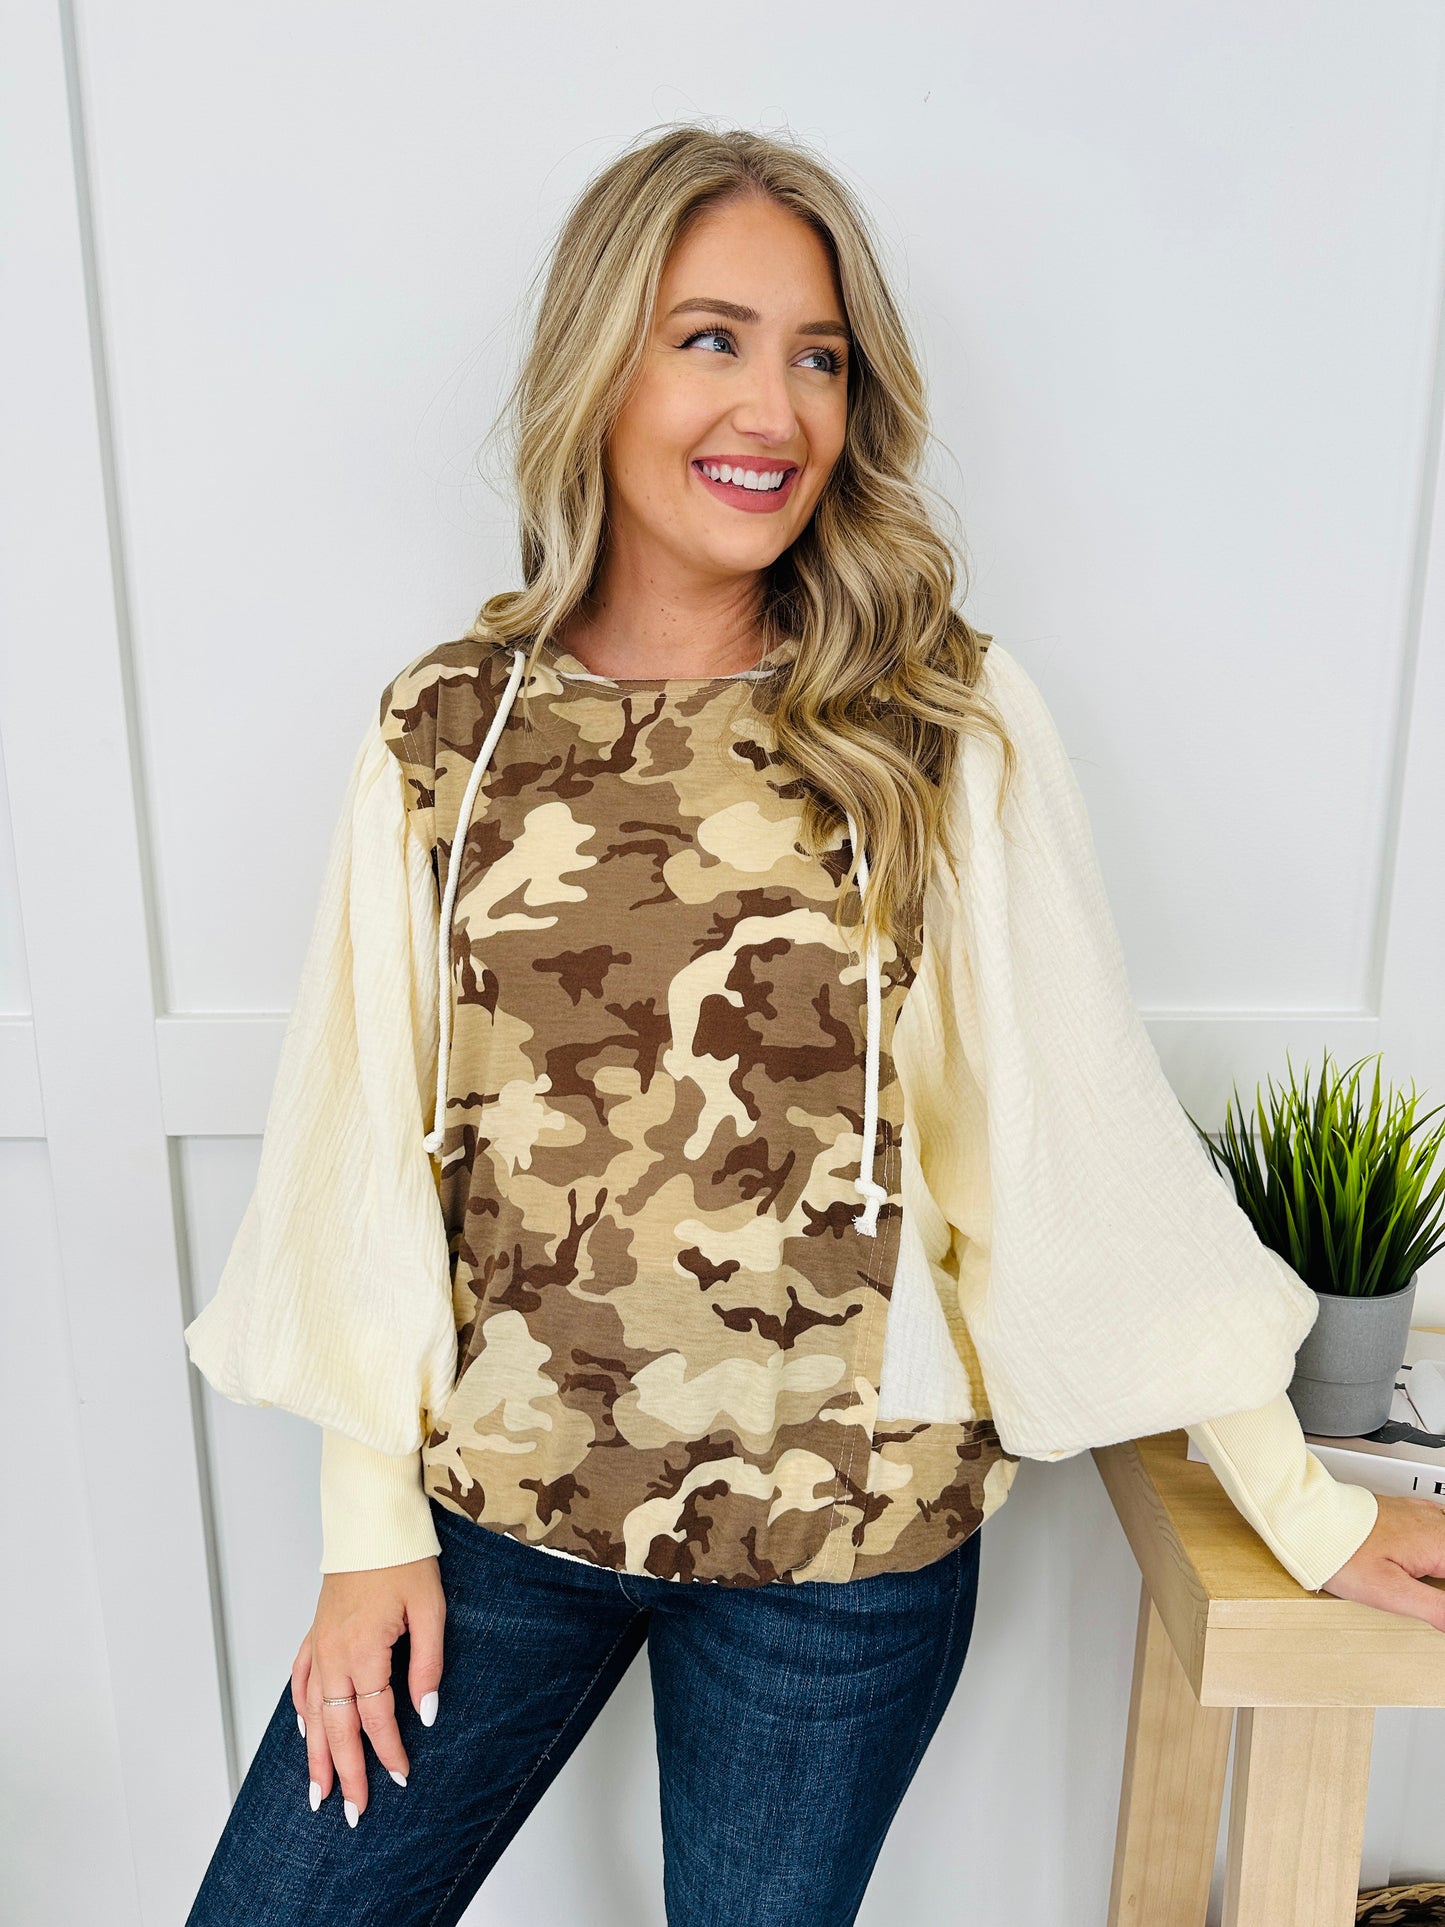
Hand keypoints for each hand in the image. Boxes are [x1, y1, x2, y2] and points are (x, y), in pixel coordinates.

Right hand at [291, 1556, 445, 1823]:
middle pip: (337, 1727)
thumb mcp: (430, 1609)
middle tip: (351, 1812)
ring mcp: (319, 1645)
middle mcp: (334, 1655)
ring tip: (317, 1793)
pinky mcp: (315, 1633)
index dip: (388, 1752)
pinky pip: (301, 1681)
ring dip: (316, 1755)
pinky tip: (305, 1731)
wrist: (371, 1522)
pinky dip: (301, 1710)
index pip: (376, 1717)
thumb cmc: (403, 1560)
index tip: (401, 1779)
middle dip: (345, 1773)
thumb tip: (425, 1714)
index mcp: (364, 1651)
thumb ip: (427, 1664)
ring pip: (313, 1713)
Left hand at [1320, 1492, 1444, 1626]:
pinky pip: (1439, 1526)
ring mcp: (1419, 1515)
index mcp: (1437, 1544)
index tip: (1438, 1607)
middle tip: (1432, 1600)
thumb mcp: (1391, 1592)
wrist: (1309, 1520)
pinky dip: (1439, 1547)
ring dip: (1440, 1567)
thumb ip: (1436, 1608)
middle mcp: (1433, 1524)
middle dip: (1441, 1582)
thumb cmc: (1343, 1554)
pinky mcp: (1406, 1513)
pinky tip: (1432, 1560)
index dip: (1444, 1598)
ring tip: (1430, 1584)